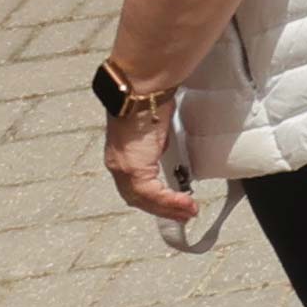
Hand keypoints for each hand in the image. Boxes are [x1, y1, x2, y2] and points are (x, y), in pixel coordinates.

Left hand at [101, 92, 199, 223]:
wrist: (140, 92)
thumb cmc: (147, 100)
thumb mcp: (154, 127)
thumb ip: (155, 143)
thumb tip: (164, 148)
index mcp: (120, 156)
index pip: (133, 186)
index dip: (152, 199)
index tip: (170, 204)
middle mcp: (117, 166)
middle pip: (137, 199)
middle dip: (162, 210)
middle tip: (183, 215)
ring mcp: (123, 169)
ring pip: (144, 200)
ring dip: (169, 209)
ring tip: (189, 212)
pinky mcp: (133, 169)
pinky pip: (153, 194)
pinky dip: (171, 201)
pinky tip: (186, 204)